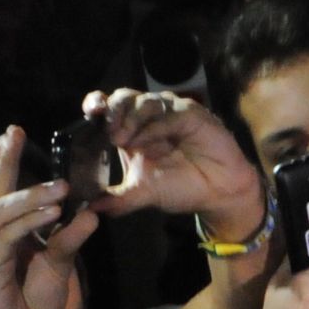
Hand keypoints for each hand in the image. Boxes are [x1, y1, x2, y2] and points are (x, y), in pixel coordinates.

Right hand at [0, 127, 97, 308]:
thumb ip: (71, 236)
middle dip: (4, 159)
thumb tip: (92, 212)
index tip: (13, 132)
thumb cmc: (35, 301)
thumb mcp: (60, 262)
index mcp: (0, 227)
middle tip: (15, 133)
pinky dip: (30, 223)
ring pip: (3, 210)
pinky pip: (8, 237)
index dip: (2, 159)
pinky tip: (52, 214)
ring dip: (32, 195)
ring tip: (60, 186)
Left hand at [83, 89, 263, 238]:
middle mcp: (149, 117)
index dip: (97, 104)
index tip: (90, 113)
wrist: (219, 193)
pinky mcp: (191, 114)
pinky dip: (155, 126)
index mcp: (133, 131)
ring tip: (124, 141)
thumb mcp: (143, 194)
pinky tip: (148, 139)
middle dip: (113, 111)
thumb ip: (118, 199)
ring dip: (131, 119)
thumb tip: (91, 210)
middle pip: (123, 98)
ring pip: (145, 101)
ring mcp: (170, 113)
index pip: (109, 107)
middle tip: (109, 133)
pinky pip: (169, 114)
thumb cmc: (183, 187)